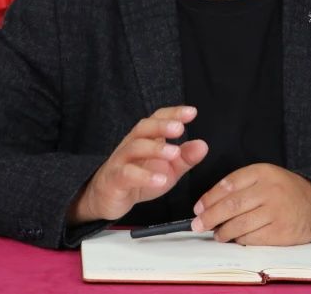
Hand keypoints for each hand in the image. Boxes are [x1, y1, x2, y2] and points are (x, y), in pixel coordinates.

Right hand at [68, 105, 207, 223]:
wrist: (106, 198)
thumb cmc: (138, 179)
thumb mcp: (167, 169)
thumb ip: (185, 158)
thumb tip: (203, 145)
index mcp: (145, 139)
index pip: (157, 119)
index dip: (172, 113)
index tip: (192, 112)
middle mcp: (131, 145)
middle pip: (143, 128)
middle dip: (161, 125)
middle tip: (180, 128)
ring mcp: (120, 161)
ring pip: (134, 148)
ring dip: (155, 149)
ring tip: (174, 153)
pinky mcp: (114, 180)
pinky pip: (127, 174)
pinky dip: (144, 176)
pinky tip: (160, 180)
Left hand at [190, 163, 310, 245]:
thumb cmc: (286, 190)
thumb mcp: (265, 177)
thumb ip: (240, 185)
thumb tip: (208, 204)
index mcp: (263, 172)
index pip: (228, 184)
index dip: (209, 198)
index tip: (198, 208)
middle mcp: (269, 190)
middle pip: (231, 205)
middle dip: (210, 217)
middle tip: (198, 225)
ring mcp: (276, 212)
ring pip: (239, 224)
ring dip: (223, 232)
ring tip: (217, 234)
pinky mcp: (281, 232)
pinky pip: (252, 238)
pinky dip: (240, 240)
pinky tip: (236, 239)